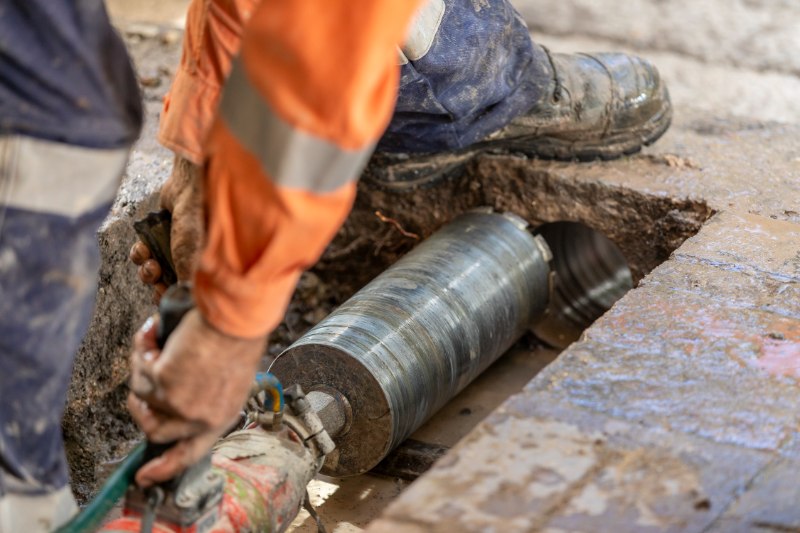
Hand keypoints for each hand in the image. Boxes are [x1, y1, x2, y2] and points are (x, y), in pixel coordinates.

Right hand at [128, 309, 264, 486]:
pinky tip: (155, 332)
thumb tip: (179, 396)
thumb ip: (207, 396)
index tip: (144, 476)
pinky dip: (144, 348)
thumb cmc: (239, 338)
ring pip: (141, 395)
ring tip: (156, 343)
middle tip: (143, 377)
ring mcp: (179, 404)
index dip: (164, 468)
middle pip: (154, 429)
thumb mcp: (231, 379)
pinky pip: (140, 369)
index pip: (189, 454)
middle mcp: (199, 418)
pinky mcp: (163, 383)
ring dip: (143, 368)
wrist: (237, 319)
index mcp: (221, 418)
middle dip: (141, 406)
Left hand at [130, 156, 203, 302]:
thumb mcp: (192, 260)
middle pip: (166, 286)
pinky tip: (142, 247)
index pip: (184, 295)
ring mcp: (172, 250)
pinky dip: (139, 253)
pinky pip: (142, 254)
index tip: (163, 294)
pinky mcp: (158, 237)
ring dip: (146, 269)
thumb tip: (177, 305)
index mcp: (202, 271)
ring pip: (152, 271)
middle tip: (155, 276)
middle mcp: (189, 263)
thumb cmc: (197, 225)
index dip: (170, 298)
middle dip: (156, 283)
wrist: (190, 189)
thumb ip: (184, 285)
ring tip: (149, 261)